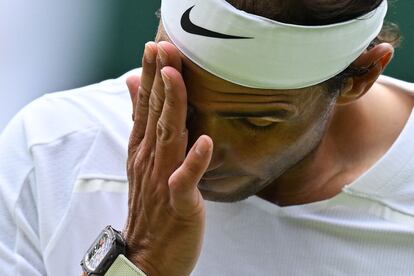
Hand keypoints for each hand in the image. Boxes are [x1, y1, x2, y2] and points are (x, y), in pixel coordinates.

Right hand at [124, 41, 212, 275]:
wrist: (147, 254)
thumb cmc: (151, 205)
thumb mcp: (142, 162)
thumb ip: (141, 125)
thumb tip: (134, 90)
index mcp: (142, 150)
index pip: (144, 107)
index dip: (149, 76)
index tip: (154, 47)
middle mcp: (150, 160)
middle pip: (155, 114)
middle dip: (160, 79)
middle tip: (164, 47)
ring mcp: (163, 180)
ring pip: (168, 138)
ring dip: (172, 107)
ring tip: (175, 78)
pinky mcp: (179, 202)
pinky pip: (186, 181)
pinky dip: (193, 162)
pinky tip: (204, 142)